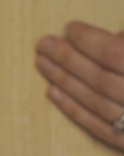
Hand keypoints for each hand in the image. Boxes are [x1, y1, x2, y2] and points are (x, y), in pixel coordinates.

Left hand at [36, 21, 123, 151]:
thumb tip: (113, 35)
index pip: (114, 52)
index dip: (89, 39)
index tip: (70, 28)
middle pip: (99, 77)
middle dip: (67, 58)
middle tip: (43, 44)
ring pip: (95, 102)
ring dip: (64, 81)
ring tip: (41, 64)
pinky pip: (100, 127)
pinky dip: (74, 109)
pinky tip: (52, 93)